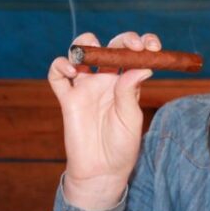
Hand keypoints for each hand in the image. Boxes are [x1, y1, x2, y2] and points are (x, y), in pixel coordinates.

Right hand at [47, 30, 161, 210]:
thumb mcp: (130, 118)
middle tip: (134, 46)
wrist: (102, 170)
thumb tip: (144, 67)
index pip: (133, 54)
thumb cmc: (122, 146)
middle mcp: (106, 79)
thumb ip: (130, 92)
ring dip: (85, 44)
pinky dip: (60, 65)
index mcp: (126, 82)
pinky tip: (72, 72)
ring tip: (93, 53)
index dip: (142, 43)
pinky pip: (57, 75)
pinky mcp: (67, 99)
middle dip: (123, 39)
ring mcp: (85, 87)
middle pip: (109, 47)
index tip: (152, 46)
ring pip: (80, 53)